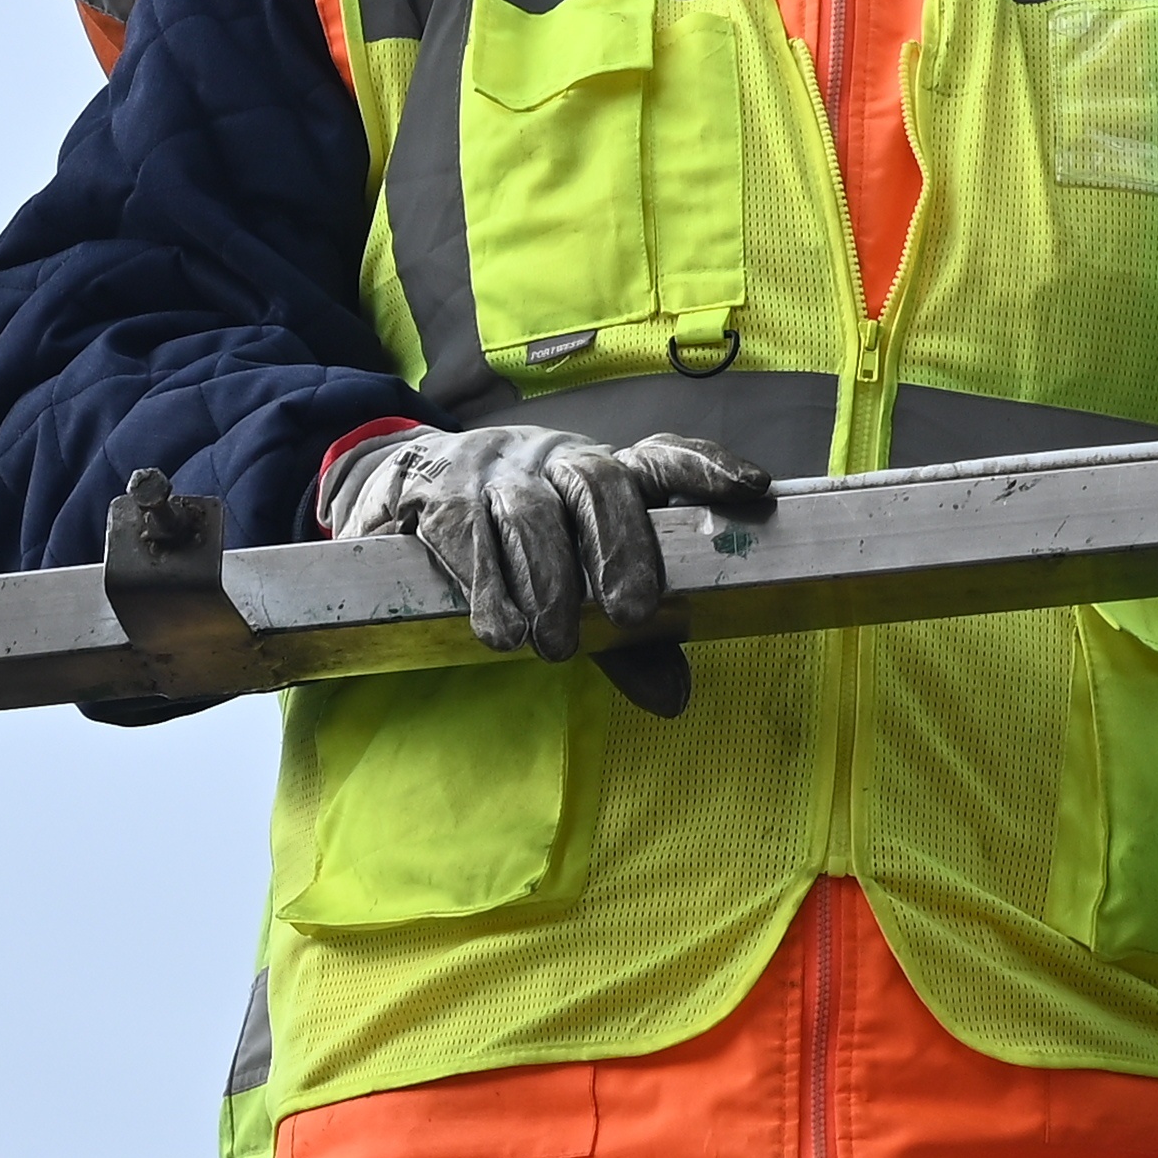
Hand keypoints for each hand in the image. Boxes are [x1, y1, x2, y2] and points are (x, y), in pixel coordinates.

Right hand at [318, 421, 773, 662]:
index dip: (706, 468)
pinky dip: (486, 587)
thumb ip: (628, 640)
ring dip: (549, 580)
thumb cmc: (518, 534)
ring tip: (554, 647)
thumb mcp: (578, 578)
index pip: (663, 457)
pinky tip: (500, 633)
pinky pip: (468, 536)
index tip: (752, 488)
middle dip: (621, 543)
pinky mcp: (443, 496)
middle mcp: (558, 462)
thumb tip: (675, 700)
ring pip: (531, 511)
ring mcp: (499, 475)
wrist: (405, 484)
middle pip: (598, 481)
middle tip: (633, 611)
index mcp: (606, 474)